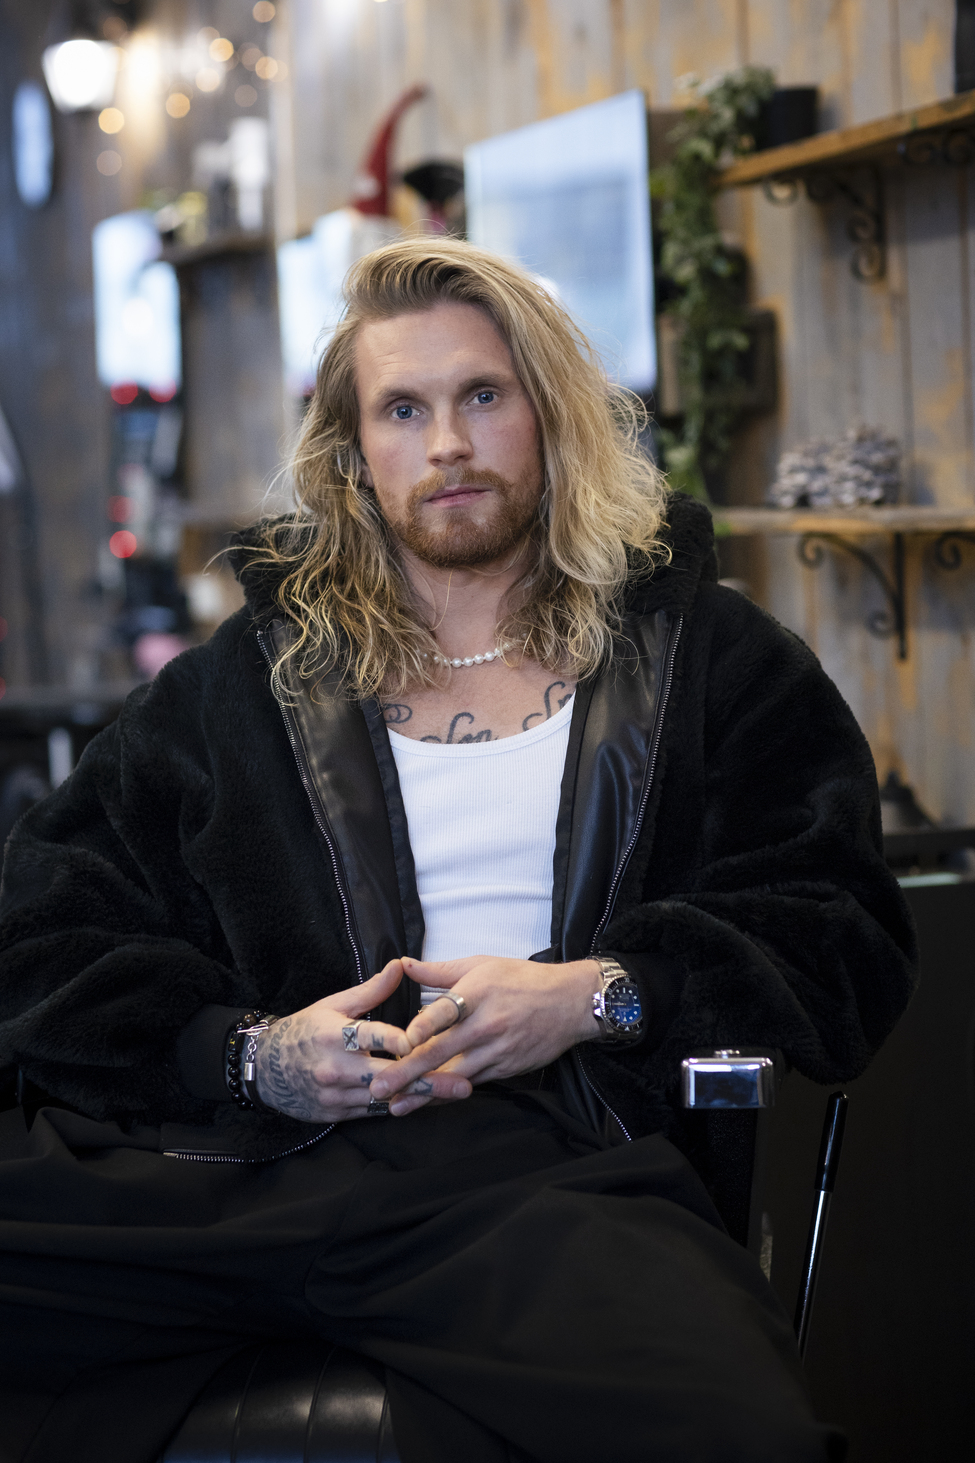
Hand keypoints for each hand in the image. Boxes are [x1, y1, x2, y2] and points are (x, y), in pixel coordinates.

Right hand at [254, 960, 471, 1121]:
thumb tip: (400, 966)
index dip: (398, 1039)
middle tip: (462, 1083)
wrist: (264, 1069)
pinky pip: (374, 1112)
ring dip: (420, 1097)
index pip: (371, 1036)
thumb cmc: (303, 1031)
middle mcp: (335, 1068)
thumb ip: (370, 991)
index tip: (422, 1042)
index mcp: (334, 1036)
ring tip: (455, 1093)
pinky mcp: (337, 1114)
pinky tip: (428, 1103)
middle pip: (387, 1076)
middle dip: (426, 1081)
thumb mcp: (332, 1005)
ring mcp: (336, 1095)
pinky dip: (400, 1106)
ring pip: (385, 1099)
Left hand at [368, 955, 601, 1114]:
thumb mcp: (482, 965)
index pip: (446, 1011)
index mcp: (478, 992)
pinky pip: (472, 1083)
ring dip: (424, 1092)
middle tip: (379, 1086)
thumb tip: (404, 964)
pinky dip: (449, 1093)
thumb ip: (440, 970)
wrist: (572, 1003)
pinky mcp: (506, 1069)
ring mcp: (497, 1050)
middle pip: (442, 1050)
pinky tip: (429, 1102)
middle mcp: (486, 1024)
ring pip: (455, 1075)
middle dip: (408, 1071)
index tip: (401, 1041)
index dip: (423, 1026)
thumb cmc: (524, 980)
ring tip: (396, 1106)